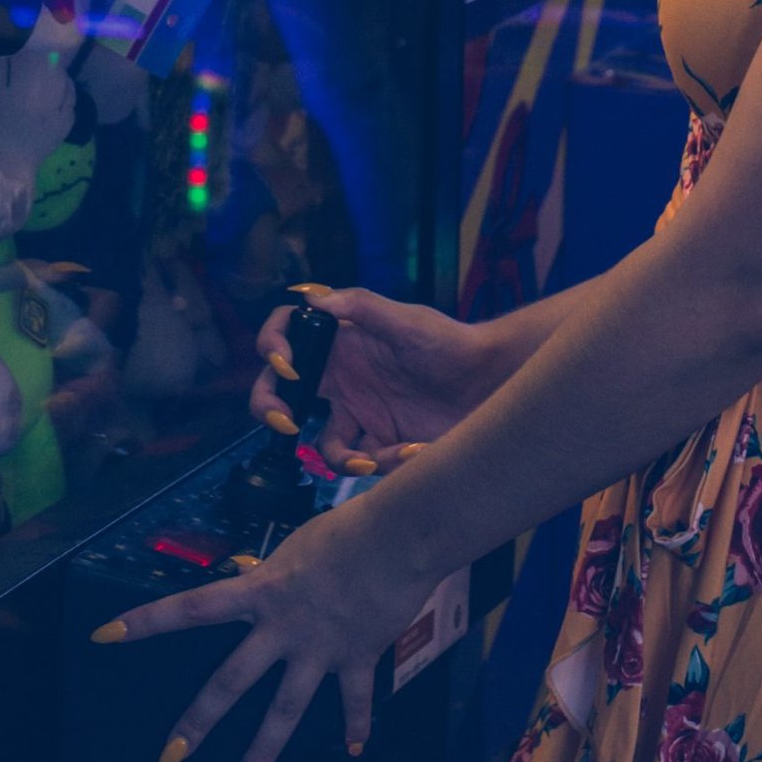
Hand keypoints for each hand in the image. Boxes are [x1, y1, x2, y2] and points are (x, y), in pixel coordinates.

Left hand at [95, 497, 436, 761]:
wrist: (399, 537)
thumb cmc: (348, 526)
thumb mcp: (297, 545)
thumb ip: (274, 571)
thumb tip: (256, 573)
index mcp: (261, 591)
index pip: (192, 607)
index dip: (147, 621)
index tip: (104, 636)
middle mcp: (282, 628)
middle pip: (231, 680)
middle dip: (199, 721)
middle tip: (168, 758)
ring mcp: (317, 650)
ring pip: (283, 711)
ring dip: (260, 756)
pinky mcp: (356, 658)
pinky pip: (353, 700)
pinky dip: (356, 724)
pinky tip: (355, 750)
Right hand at [250, 286, 497, 472]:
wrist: (490, 384)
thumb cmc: (451, 342)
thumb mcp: (407, 321)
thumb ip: (362, 306)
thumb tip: (314, 298)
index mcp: (343, 343)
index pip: (290, 335)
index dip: (273, 346)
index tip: (286, 366)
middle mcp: (344, 378)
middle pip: (285, 393)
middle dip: (271, 407)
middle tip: (286, 423)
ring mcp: (361, 413)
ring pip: (322, 443)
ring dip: (343, 456)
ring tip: (376, 457)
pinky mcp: (382, 443)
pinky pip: (363, 461)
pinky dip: (383, 464)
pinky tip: (413, 452)